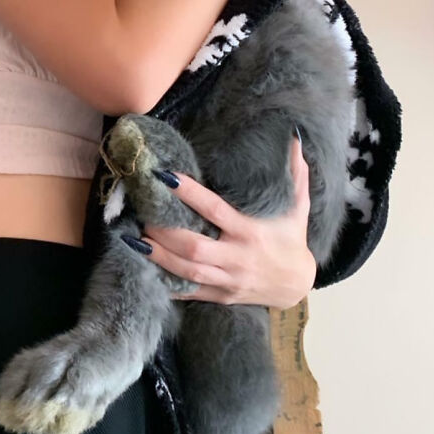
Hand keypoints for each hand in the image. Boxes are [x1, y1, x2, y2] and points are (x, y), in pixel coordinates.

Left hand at [140, 134, 316, 308]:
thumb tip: (295, 137)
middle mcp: (237, 257)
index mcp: (250, 231)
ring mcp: (228, 280)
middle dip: (165, 231)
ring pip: (187, 270)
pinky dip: (167, 283)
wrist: (296, 284)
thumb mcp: (298, 206)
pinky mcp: (221, 296)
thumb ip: (294, 173)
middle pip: (194, 246)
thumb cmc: (291, 237)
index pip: (214, 211)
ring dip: (159, 256)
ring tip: (135, 240)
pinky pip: (190, 291)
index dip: (190, 194)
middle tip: (143, 213)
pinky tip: (146, 270)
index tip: (166, 177)